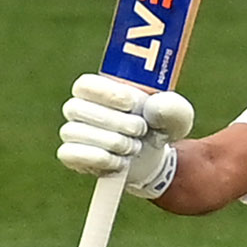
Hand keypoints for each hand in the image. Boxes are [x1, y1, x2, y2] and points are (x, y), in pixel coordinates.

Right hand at [57, 73, 193, 198]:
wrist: (153, 156)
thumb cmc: (158, 126)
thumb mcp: (174, 115)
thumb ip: (172, 107)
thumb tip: (156, 106)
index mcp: (99, 89)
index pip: (85, 84)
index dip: (106, 93)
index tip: (132, 103)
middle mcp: (79, 108)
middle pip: (76, 107)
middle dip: (114, 121)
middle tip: (140, 129)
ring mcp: (73, 131)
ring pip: (74, 132)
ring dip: (112, 142)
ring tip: (135, 147)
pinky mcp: (72, 155)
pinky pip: (71, 154)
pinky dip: (99, 159)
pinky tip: (120, 162)